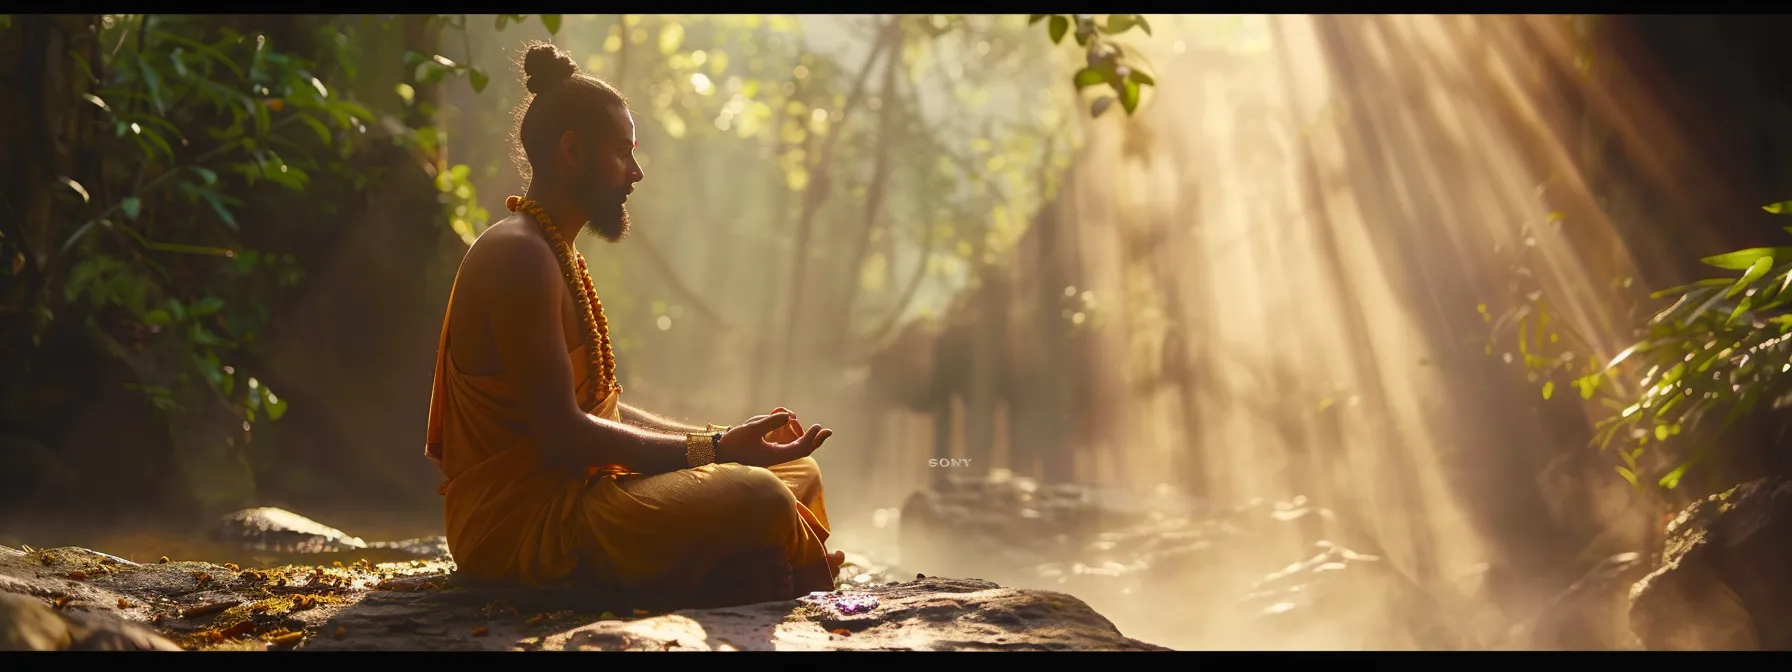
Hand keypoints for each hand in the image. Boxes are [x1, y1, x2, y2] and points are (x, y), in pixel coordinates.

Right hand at [717, 412, 831, 467]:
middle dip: (815, 441)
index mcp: (776, 455)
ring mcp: (772, 454)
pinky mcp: (766, 451)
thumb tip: (789, 416)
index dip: (811, 438)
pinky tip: (790, 424)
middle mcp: (776, 456)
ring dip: (802, 436)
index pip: (801, 449)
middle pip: (802, 451)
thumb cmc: (734, 442)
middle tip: (827, 431)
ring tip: (803, 423)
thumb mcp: (752, 428)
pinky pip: (785, 444)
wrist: (718, 453)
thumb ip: (771, 422)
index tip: (818, 427)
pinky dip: (791, 435)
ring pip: (794, 447)